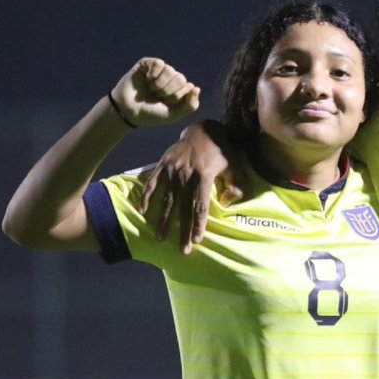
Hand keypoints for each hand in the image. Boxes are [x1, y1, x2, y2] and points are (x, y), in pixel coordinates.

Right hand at [110, 58, 200, 126]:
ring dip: (159, 85)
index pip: (189, 87)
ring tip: (150, 90)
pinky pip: (158, 64)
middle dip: (168, 91)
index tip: (166, 104)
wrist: (128, 111)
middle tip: (157, 97)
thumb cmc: (151, 114)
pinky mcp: (148, 64)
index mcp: (179, 89)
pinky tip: (146, 80)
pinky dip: (152, 75)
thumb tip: (196, 88)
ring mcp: (160, 70)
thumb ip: (190, 105)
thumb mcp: (173, 115)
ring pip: (170, 70)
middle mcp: (171, 78)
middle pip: (180, 78)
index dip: (176, 98)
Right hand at [139, 120, 240, 251]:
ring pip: (167, 199)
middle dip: (182, 230)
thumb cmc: (222, 150)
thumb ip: (235, 186)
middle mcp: (187, 175)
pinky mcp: (163, 164)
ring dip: (163, 220)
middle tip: (182, 250)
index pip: (200, 205)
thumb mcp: (235, 166)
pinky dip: (146, 197)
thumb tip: (227, 203)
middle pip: (183, 208)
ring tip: (160, 238)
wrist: (203, 128)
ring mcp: (173, 169)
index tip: (196, 240)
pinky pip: (152, 182)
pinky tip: (143, 212)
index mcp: (204, 176)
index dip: (198, 224)